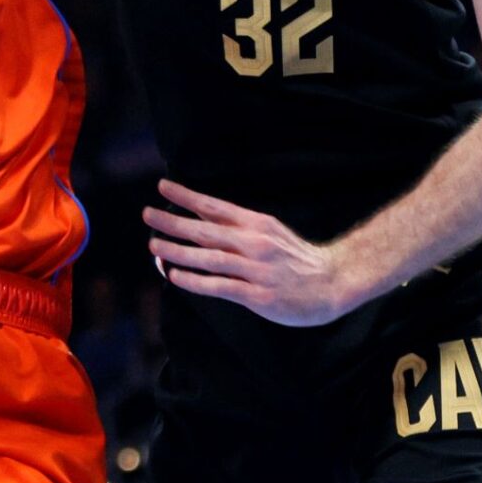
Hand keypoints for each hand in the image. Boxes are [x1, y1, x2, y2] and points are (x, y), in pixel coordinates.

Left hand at [142, 180, 356, 326]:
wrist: (334, 282)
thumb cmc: (296, 257)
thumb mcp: (269, 231)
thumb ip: (236, 226)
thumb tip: (199, 216)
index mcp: (256, 223)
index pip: (215, 206)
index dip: (187, 196)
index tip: (162, 187)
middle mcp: (254, 242)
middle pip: (206, 229)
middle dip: (173, 221)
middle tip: (148, 214)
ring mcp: (256, 269)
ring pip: (209, 257)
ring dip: (178, 251)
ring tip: (153, 246)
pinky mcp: (258, 295)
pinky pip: (220, 286)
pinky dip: (196, 280)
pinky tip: (176, 276)